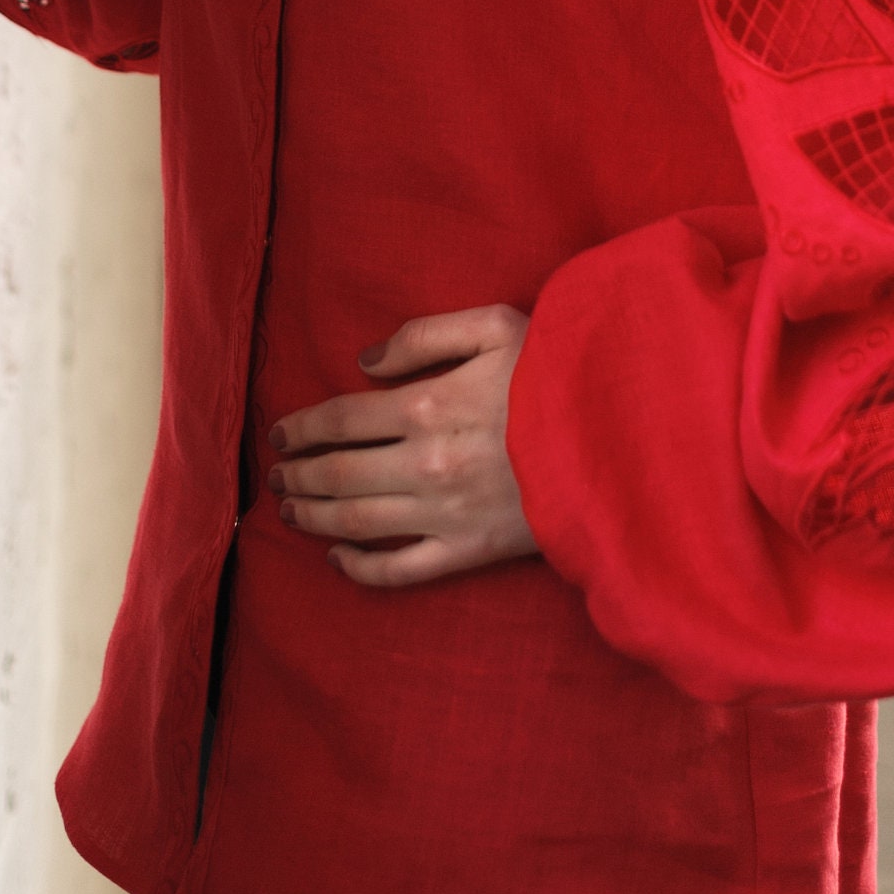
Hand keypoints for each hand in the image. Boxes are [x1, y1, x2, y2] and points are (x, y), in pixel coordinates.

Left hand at [267, 305, 538, 590]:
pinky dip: (361, 568)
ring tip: (290, 509)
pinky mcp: (468, 550)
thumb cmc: (557, 372)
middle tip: (275, 475)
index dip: (300, 427)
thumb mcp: (493, 325)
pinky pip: (401, 569)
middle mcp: (424, 463)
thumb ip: (422, 336)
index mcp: (427, 405)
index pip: (339, 420)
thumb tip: (363, 363)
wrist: (618, 439)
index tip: (278, 432)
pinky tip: (338, 559)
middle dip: (296, 474)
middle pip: (337, 474)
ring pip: (357, 521)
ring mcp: (444, 513)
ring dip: (314, 516)